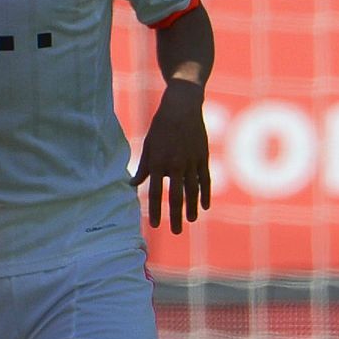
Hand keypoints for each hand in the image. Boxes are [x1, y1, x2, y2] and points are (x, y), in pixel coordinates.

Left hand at [130, 80, 210, 233]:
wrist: (182, 108)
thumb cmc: (160, 126)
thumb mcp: (148, 144)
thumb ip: (144, 166)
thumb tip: (133, 185)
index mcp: (158, 161)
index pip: (156, 192)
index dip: (155, 210)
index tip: (155, 225)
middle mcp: (176, 164)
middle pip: (176, 196)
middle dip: (175, 216)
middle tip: (174, 231)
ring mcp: (192, 162)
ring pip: (193, 191)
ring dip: (191, 208)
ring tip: (189, 221)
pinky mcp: (203, 157)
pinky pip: (205, 180)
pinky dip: (205, 194)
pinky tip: (204, 206)